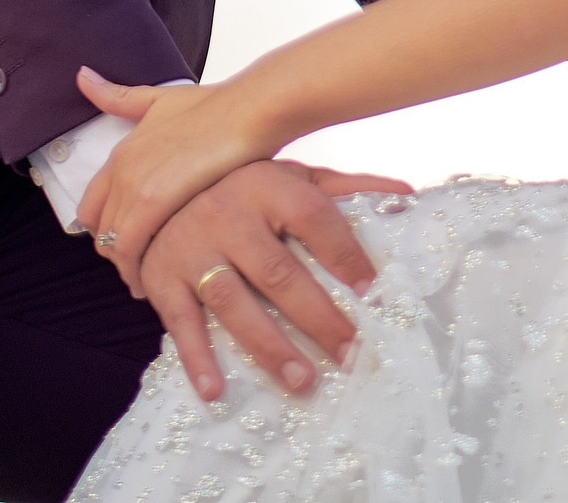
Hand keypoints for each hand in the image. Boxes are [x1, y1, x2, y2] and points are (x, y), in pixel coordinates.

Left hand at [74, 69, 281, 286]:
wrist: (249, 110)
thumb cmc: (216, 106)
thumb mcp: (159, 99)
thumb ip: (120, 97)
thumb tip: (82, 76)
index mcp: (121, 150)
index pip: (92, 206)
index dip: (108, 229)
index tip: (129, 243)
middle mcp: (119, 168)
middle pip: (101, 229)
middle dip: (118, 252)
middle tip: (142, 269)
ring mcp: (133, 184)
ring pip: (113, 243)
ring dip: (129, 266)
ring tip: (149, 283)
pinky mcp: (153, 201)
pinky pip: (129, 248)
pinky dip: (138, 270)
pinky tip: (156, 282)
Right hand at [125, 158, 413, 401]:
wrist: (160, 186)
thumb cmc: (243, 185)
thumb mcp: (293, 177)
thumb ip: (347, 188)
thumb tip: (407, 194)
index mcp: (268, 186)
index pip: (314, 217)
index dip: (345, 253)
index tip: (375, 292)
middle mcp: (228, 215)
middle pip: (279, 272)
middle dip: (318, 317)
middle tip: (351, 353)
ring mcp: (193, 248)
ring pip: (233, 302)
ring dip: (268, 345)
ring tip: (302, 381)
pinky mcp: (163, 277)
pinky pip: (180, 321)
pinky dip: (196, 358)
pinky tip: (216, 391)